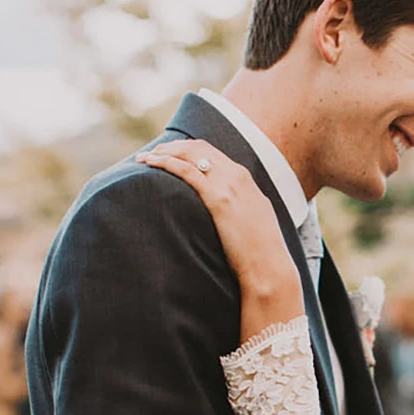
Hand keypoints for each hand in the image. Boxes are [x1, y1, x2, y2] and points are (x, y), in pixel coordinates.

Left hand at [137, 141, 303, 341]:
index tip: (172, 155)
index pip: (214, 154)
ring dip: (165, 151)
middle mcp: (238, 177)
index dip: (190, 151)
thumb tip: (225, 217)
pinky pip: (186, 170)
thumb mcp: (254, 223)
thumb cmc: (260, 255)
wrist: (269, 268)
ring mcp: (229, 186)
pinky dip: (165, 162)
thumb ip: (240, 211)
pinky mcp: (218, 199)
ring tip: (144, 158)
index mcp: (248, 182)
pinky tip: (149, 164)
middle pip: (201, 148)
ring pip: (191, 154)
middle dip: (174, 147)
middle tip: (153, 153)